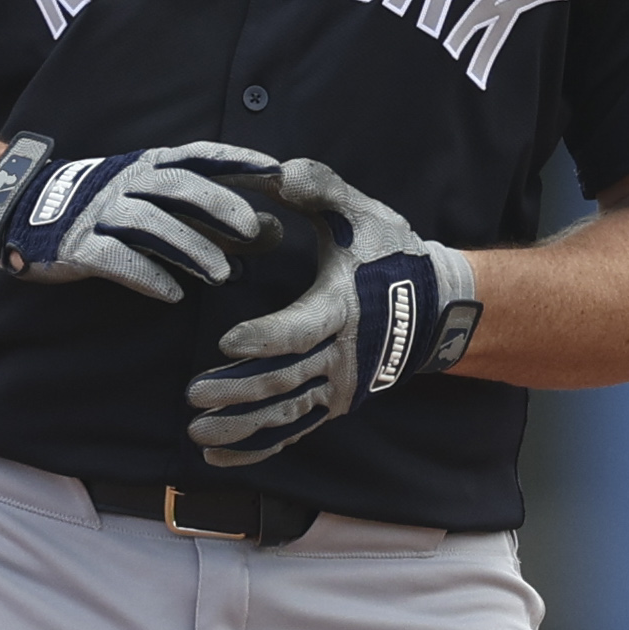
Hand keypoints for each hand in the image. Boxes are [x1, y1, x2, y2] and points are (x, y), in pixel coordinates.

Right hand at [0, 137, 285, 298]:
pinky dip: (147, 276)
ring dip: (191, 248)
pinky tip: (173, 296)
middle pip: (178, 186)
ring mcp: (100, 213)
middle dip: (218, 204)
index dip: (237, 160)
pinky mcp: (78, 245)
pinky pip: (117, 259)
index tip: (275, 170)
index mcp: (147, 165)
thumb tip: (272, 232)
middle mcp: (126, 182)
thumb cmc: (103, 209)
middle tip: (254, 229)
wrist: (21, 211)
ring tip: (223, 275)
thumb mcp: (154, 200)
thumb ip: (207, 216)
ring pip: (152, 225)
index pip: (199, 155)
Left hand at [186, 157, 480, 465]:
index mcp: (343, 308)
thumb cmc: (390, 254)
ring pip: (285, 414)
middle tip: (193, 394)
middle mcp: (342, 355)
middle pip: (284, 380)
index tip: (226, 341)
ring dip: (240, 426)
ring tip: (197, 432)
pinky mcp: (335, 403)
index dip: (264, 338)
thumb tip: (278, 172)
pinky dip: (257, 447)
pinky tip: (218, 457)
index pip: (300, 330)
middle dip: (237, 390)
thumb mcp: (360, 213)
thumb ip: (319, 189)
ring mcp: (340, 385)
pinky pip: (293, 431)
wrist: (435, 306)